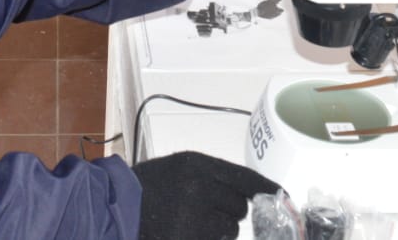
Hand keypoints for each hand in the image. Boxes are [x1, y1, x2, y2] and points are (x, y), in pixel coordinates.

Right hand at [133, 151, 279, 239]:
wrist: (114, 207)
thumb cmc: (146, 188)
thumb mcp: (178, 168)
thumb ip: (210, 176)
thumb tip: (245, 192)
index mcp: (197, 164)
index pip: (244, 177)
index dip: (266, 188)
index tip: (283, 196)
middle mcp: (199, 186)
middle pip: (239, 206)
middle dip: (230, 212)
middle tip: (207, 211)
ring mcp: (195, 215)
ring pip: (229, 228)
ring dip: (218, 229)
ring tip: (191, 223)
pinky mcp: (191, 236)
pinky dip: (207, 238)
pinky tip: (187, 232)